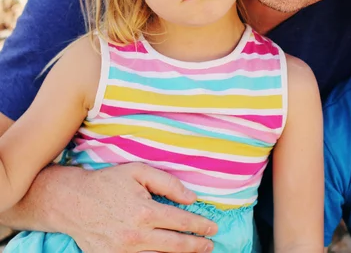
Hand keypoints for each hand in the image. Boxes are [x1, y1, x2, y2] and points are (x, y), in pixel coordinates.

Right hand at [31, 163, 215, 251]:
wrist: (71, 201)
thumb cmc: (107, 183)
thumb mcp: (139, 172)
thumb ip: (168, 183)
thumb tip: (192, 199)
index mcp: (145, 212)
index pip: (182, 222)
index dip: (200, 226)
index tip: (213, 228)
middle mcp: (136, 235)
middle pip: (176, 245)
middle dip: (197, 246)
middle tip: (210, 245)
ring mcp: (123, 251)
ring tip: (195, 252)